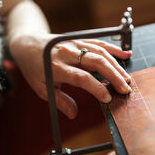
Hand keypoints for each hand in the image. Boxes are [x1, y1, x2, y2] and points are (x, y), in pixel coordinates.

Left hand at [9, 33, 131, 118]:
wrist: (27, 44)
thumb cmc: (35, 68)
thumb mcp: (41, 88)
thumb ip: (59, 101)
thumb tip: (73, 115)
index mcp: (56, 67)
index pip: (81, 78)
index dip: (96, 88)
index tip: (108, 98)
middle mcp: (67, 53)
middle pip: (96, 62)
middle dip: (113, 76)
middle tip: (125, 89)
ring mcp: (74, 44)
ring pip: (100, 52)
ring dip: (116, 65)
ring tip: (127, 79)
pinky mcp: (80, 39)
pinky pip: (99, 43)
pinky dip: (113, 49)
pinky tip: (126, 55)